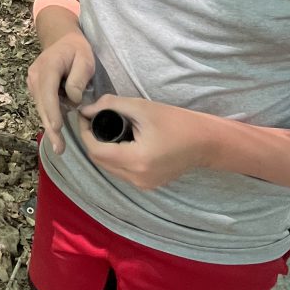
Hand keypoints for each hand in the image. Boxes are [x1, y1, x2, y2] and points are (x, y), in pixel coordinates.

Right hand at [28, 32, 94, 153]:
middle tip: (58, 148)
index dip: (52, 111)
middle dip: (50, 127)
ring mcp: (33, 83)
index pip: (48, 92)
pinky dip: (50, 118)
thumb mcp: (85, 59)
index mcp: (48, 66)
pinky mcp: (36, 89)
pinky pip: (43, 105)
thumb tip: (73, 100)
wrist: (62, 40)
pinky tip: (57, 133)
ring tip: (58, 146)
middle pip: (42, 105)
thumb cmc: (77, 49)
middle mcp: (35, 76)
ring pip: (42, 108)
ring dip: (50, 125)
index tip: (57, 128)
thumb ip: (79, 78)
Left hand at [77, 97, 212, 188]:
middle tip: (92, 120)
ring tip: (105, 129)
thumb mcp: (142, 107)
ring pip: (110, 168)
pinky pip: (122, 172)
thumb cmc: (176, 122)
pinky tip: (119, 142)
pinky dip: (116, 157)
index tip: (84, 116)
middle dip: (92, 140)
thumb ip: (110, 105)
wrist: (206, 142)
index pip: (96, 150)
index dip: (85, 133)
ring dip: (103, 150)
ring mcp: (143, 184)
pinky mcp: (148, 184)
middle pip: (100, 161)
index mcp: (136, 160)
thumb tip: (85, 109)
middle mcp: (137, 178)